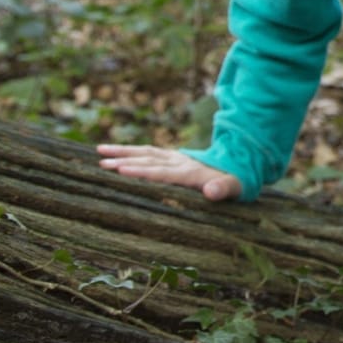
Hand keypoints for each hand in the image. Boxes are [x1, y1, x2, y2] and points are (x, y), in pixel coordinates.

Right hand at [97, 144, 243, 201]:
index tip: (121, 170)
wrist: (242, 164)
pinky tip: (116, 153)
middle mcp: (181, 162)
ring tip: (100, 151)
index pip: (163, 173)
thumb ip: (224, 189)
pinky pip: (150, 152)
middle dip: (125, 161)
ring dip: (123, 152)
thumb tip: (211, 192)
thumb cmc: (237, 182)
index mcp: (191, 172)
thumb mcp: (236, 188)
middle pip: (149, 160)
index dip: (142, 172)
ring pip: (146, 152)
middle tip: (101, 163)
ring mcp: (177, 157)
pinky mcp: (175, 157)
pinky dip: (132, 151)